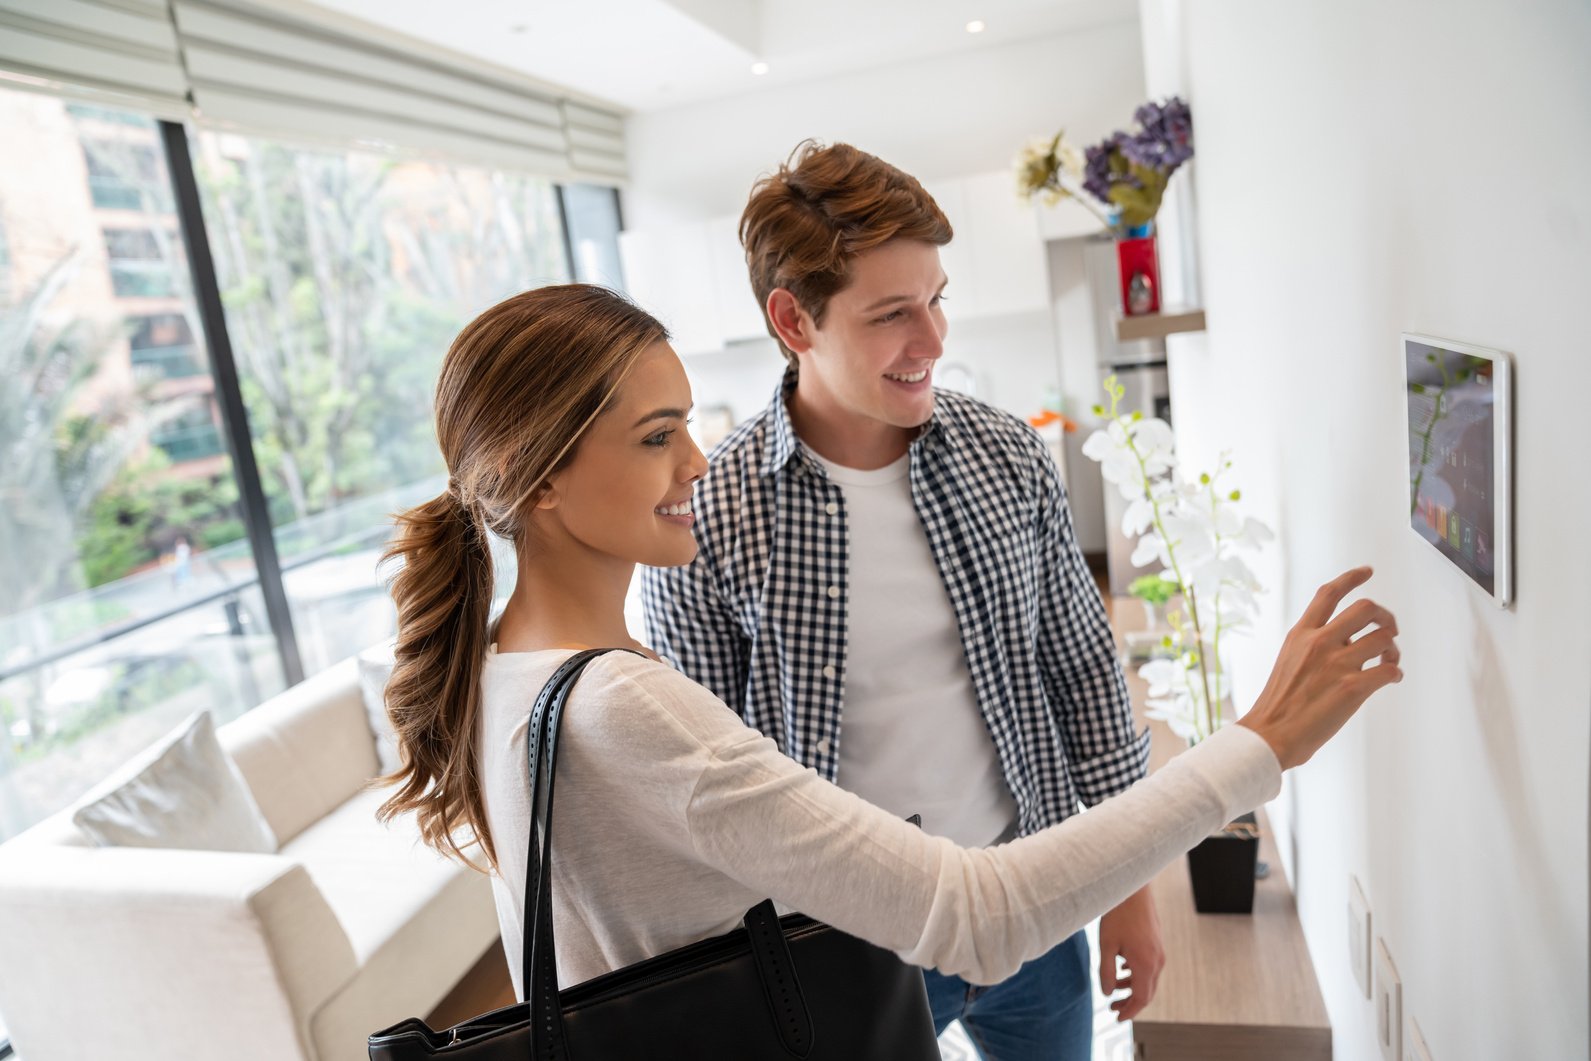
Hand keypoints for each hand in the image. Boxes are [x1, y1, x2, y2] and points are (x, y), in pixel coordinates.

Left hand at [1097, 885, 1164, 1021]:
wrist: (1132, 888)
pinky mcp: (1156, 943)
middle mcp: (1157, 960)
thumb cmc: (1117, 914)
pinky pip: (1149, 967)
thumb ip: (1106, 972)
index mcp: (1145, 964)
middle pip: (1146, 992)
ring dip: (1131, 987)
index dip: (1129, 1011)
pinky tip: (1122, 969)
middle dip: (1130, 1003)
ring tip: (1113, 990)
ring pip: (1148, 979)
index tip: (1117, 1018)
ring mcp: (1159, 951)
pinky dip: (1136, 974)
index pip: (1141, 999)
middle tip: (1112, 1008)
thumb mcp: (1106, 945)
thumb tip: (1108, 993)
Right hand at [1239, 566, 1401, 769]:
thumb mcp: (1289, 660)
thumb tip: (1349, 640)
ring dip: (1393, 648)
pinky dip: (1396, 673)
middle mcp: (1320, 642)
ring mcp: (1337, 664)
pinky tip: (1391, 679)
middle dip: (1386, 616)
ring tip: (1389, 661)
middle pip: (1366, 608)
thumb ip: (1314, 645)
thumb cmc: (1279, 703)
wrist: (1271, 734)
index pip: (1329, 594)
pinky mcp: (1353, 688)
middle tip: (1390, 629)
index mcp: (1301, 634)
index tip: (1367, 572)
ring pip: (1383, 638)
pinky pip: (1390, 670)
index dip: (1352, 578)